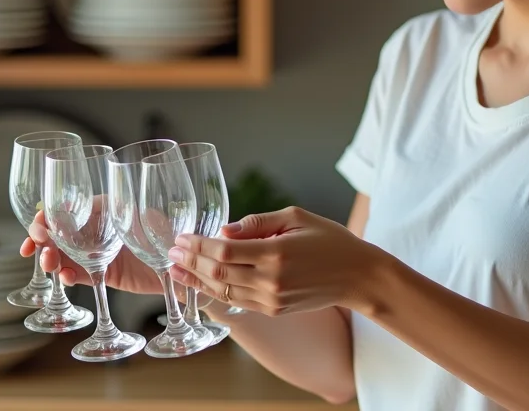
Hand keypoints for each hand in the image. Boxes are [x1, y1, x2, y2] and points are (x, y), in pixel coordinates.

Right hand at [19, 211, 159, 294]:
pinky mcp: (103, 273)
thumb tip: (102, 204)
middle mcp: (95, 229)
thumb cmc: (169, 231)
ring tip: (50, 264)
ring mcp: (97, 252)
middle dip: (40, 239)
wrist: (183, 266)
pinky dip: (68, 277)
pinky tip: (67, 278)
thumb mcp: (147, 217)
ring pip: (63, 255)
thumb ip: (126, 211)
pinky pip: (78, 275)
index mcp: (102, 208)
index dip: (46, 216)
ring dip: (50, 259)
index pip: (67, 208)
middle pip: (57, 232)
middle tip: (35, 248)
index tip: (37, 226)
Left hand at [166, 206, 383, 315]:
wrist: (357, 276)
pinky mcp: (274, 310)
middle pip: (218, 273)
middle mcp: (270, 280)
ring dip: (196, 280)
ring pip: (223, 292)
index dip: (198, 245)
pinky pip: (237, 302)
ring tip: (176, 270)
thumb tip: (224, 230)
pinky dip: (214, 294)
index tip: (181, 237)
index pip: (224, 252)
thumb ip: (258, 223)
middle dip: (190, 262)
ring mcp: (271, 299)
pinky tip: (200, 285)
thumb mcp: (296, 217)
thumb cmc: (329, 240)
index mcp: (275, 253)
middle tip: (171, 251)